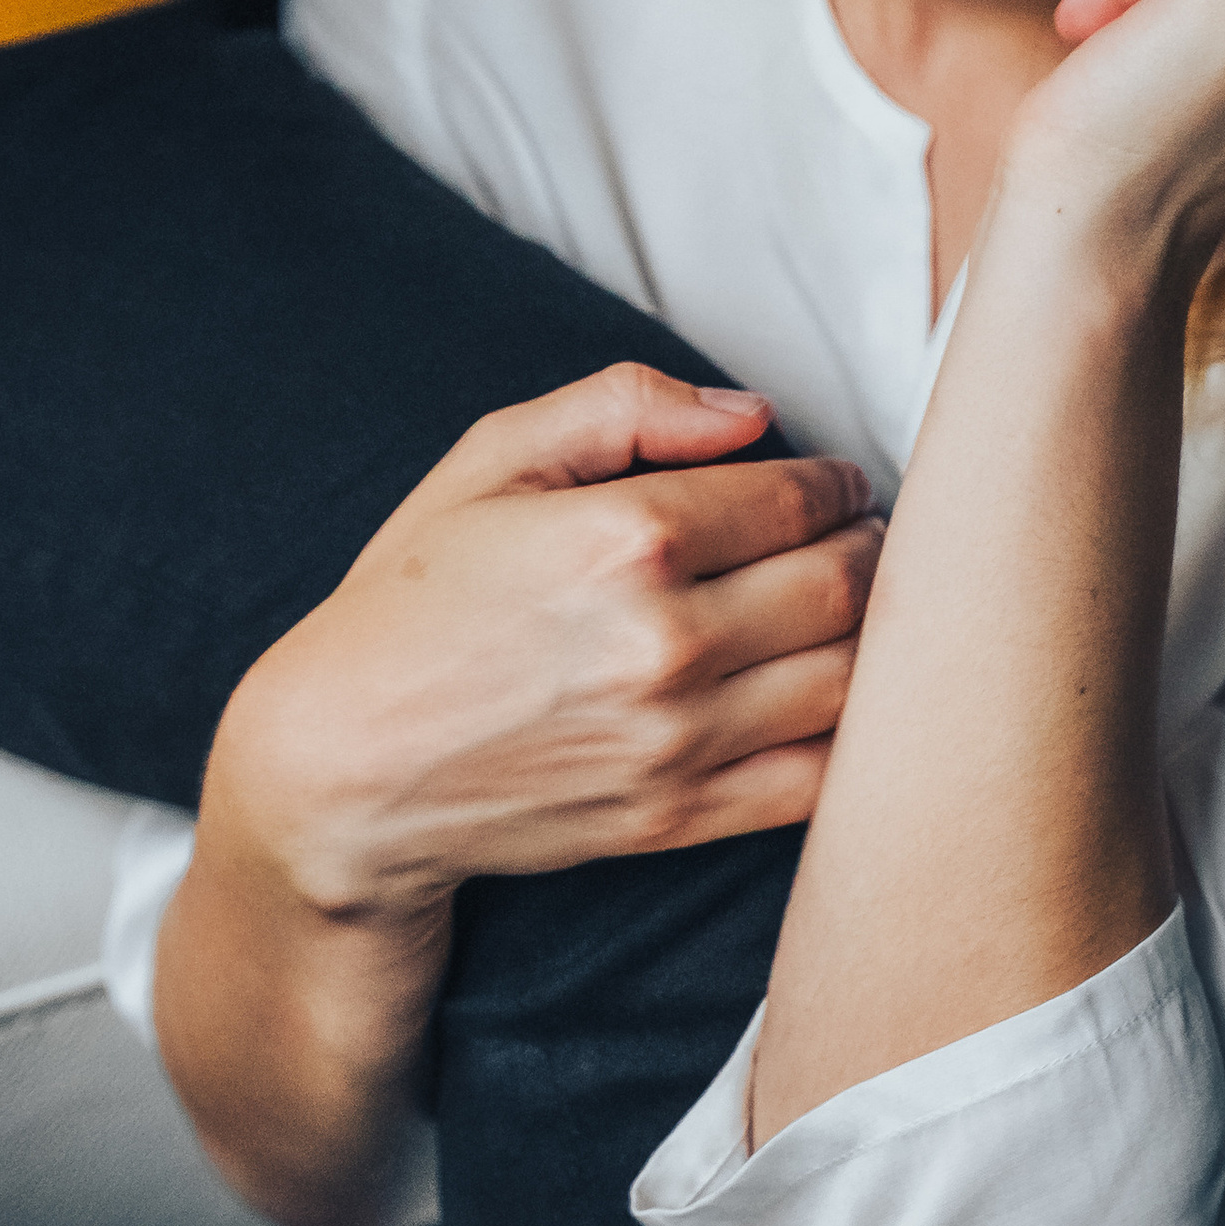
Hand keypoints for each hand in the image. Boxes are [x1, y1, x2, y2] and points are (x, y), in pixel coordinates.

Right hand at [200, 364, 882, 929]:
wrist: (344, 770)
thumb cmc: (411, 602)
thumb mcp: (488, 462)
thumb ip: (622, 408)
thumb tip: (751, 415)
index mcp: (626, 538)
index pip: (795, 498)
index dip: (835, 483)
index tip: (835, 484)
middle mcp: (666, 642)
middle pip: (846, 585)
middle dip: (874, 549)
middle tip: (861, 538)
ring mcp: (679, 740)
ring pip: (853, 681)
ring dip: (880, 637)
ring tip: (857, 611)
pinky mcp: (679, 817)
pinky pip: (821, 780)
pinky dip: (856, 738)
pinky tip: (836, 700)